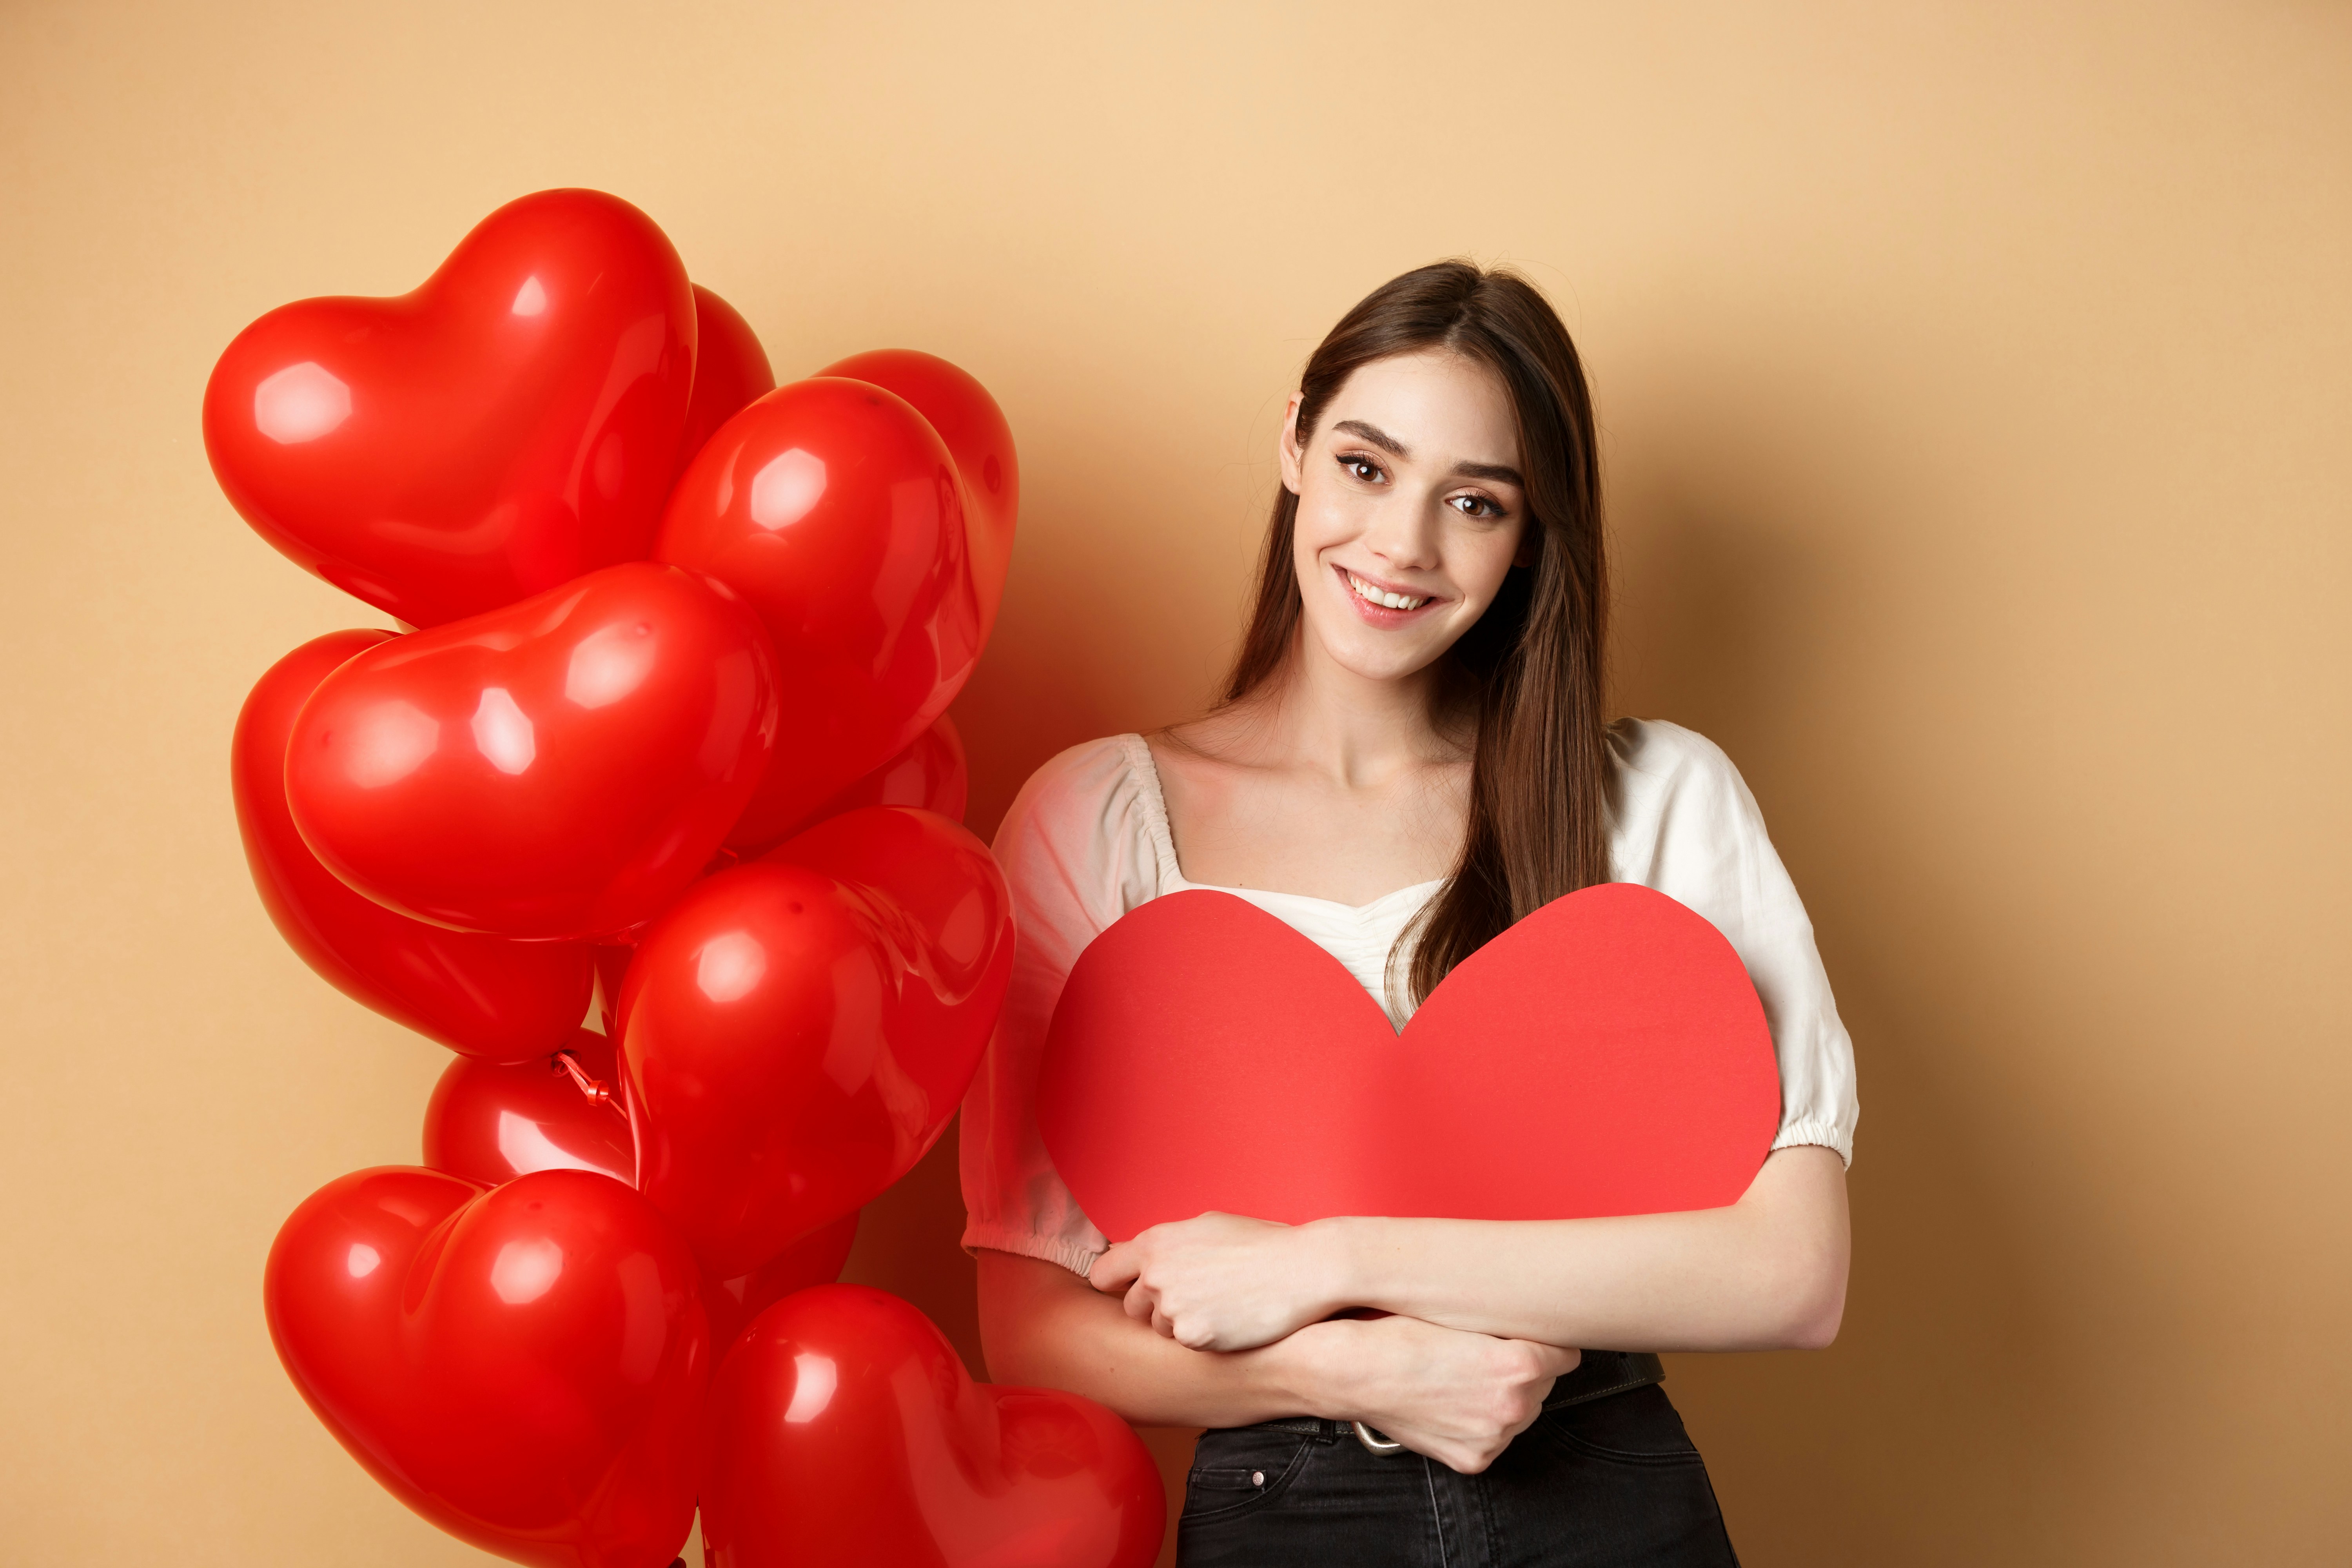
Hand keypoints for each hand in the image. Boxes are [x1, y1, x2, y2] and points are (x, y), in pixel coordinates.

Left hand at [1089, 1212, 1344, 1350]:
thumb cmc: (1261, 1244)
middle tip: (1192, 1299)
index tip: (1127, 1290)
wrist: (1302, 1269)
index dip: (1115, 1284)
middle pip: (1131, 1306)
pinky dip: (1202, 1337)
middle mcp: (1156, 1274)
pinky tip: (1229, 1320)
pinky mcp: (1192, 1336)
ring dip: (1180, 1323)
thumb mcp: (1206, 1227)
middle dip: (1154, 1307)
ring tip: (1218, 1305)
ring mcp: (1172, 1306)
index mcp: (1156, 1242)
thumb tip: (1137, 1254)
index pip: (1104, 1272)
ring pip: (1158, 1328)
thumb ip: (1167, 1245)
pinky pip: (1183, 1344)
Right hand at [1287, 1314, 1579, 1474]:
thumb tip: (1533, 1320)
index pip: (1567, 1355)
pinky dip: (1479, 1423)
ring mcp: (1492, 1438)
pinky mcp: (1473, 1460)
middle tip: (1484, 1353)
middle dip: (1523, 1369)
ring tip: (1461, 1377)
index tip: (1533, 1337)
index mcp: (1517, 1366)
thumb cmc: (1393, 1333)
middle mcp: (1512, 1407)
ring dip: (1503, 1396)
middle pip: (1544, 1384)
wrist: (1349, 1371)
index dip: (1547, 1342)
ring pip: (1521, 1411)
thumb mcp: (1457, 1312)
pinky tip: (1451, 1401)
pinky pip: (1494, 1437)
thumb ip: (1505, 1322)